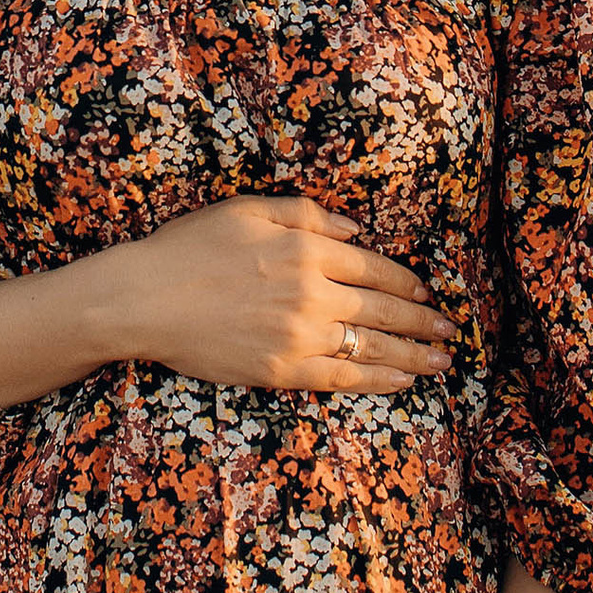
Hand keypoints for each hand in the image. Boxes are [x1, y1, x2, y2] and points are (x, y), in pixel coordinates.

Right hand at [106, 195, 452, 398]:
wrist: (143, 300)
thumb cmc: (187, 248)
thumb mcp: (247, 209)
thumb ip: (306, 214)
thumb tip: (355, 230)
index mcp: (307, 249)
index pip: (373, 268)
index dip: (406, 282)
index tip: (427, 293)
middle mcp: (312, 293)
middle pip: (383, 310)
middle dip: (423, 321)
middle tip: (450, 330)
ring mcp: (299, 336)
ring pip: (372, 348)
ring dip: (414, 355)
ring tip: (441, 362)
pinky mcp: (282, 371)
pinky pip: (343, 378)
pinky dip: (378, 381)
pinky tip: (401, 382)